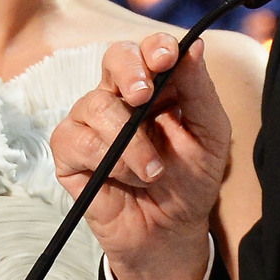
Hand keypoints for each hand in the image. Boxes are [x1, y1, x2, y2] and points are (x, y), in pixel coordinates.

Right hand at [51, 34, 230, 279]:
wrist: (170, 233)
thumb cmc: (190, 182)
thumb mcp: (210, 137)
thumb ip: (199, 91)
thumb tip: (194, 47)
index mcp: (158, 86)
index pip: (149, 50)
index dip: (154, 48)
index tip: (167, 59)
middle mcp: (121, 97)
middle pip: (114, 57)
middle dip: (129, 72)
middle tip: (143, 96)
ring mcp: (91, 122)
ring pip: (96, 105)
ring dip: (130, 142)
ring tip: (153, 172)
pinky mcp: (69, 152)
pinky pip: (75, 140)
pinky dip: (105, 160)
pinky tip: (125, 179)